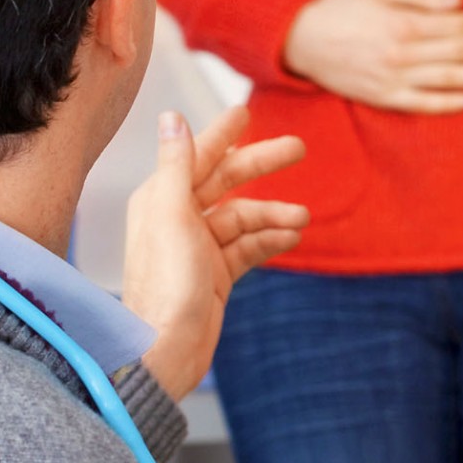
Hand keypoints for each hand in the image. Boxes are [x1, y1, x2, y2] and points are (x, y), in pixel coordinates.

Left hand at [122, 105, 308, 401]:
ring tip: (302, 217)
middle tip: (298, 147)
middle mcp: (176, 219)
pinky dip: (270, 240)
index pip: (197, 155)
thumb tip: (172, 116)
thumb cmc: (165, 286)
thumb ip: (176, 164)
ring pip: (243, 218)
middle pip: (226, 182)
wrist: (167, 350)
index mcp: (160, 199)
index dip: (223, 135)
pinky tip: (292, 237)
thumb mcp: (172, 215)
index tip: (246, 112)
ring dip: (273, 214)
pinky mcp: (214, 275)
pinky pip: (248, 248)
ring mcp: (197, 248)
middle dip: (262, 166)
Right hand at [281, 0, 462, 112]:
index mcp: (406, 21)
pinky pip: (420, 103)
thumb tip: (458, 3)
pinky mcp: (381, 96)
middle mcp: (404, 51)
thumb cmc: (338, 6)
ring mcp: (393, 77)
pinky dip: (447, 104)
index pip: (462, 24)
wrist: (294, 37)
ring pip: (449, 79)